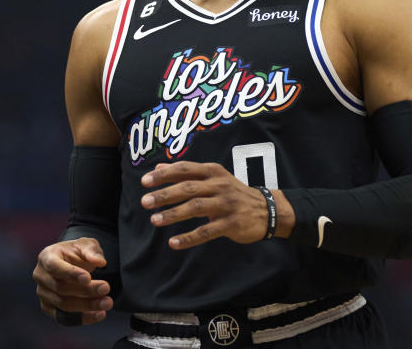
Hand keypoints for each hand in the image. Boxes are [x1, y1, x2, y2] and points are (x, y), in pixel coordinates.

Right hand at [32, 238, 112, 324]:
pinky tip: (99, 314)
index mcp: (46, 257)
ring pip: (63, 305)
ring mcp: (43, 294)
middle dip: (85, 291)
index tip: (88, 278)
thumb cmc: (77, 252)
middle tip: (106, 288)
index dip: (70, 273)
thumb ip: (92, 251)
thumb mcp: (86, 245)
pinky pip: (64, 318)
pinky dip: (83, 318)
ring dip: (87, 306)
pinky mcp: (48, 308)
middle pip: (61, 288)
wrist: (71, 262)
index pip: (55, 267)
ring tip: (107, 303)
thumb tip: (101, 262)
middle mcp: (41, 276)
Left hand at [140, 161, 294, 249]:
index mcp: (213, 172)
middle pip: (188, 188)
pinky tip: (174, 243)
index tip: (145, 181)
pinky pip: (206, 231)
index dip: (164, 174)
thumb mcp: (213, 178)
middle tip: (145, 202)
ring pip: (195, 207)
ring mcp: (226, 204)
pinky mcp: (231, 223)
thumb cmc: (233, 193)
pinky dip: (189, 238)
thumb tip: (157, 168)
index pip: (185, 169)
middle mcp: (219, 185)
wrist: (266, 210)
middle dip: (165, 195)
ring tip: (155, 220)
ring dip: (173, 214)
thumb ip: (187, 174)